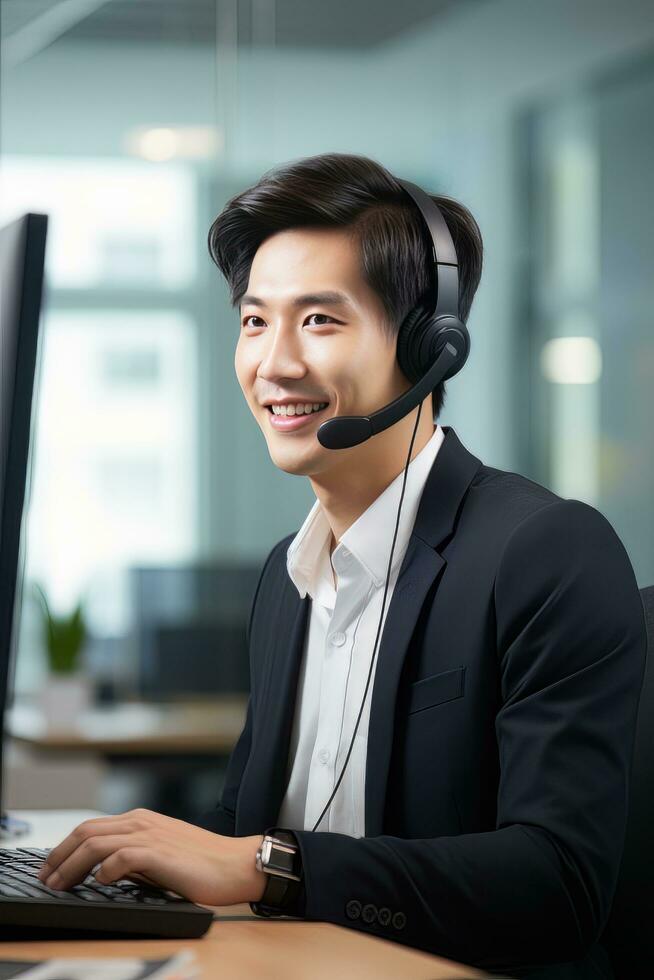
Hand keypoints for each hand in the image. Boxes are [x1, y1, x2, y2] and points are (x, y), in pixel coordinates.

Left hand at [36, 808, 266, 905]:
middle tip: (46, 878)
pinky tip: (100, 882)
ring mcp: (151, 835)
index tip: (50, 868)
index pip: (90, 827)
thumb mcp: (161, 854)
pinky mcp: (160, 853)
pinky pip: (122, 857)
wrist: (236, 864)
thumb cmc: (203, 863)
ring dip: (71, 866)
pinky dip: (105, 869)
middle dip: (58, 856)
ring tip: (60, 885)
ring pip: (96, 843)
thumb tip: (101, 871)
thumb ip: (133, 856)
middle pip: (85, 831)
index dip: (63, 848)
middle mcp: (142, 822)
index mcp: (141, 820)